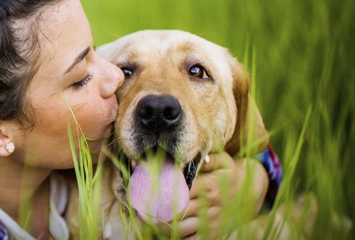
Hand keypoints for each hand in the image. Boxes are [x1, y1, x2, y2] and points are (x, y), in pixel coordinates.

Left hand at [152, 152, 268, 238]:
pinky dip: (178, 238)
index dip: (159, 191)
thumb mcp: (224, 161)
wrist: (252, 192)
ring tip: (147, 220)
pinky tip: (164, 232)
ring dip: (163, 227)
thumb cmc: (231, 173)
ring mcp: (211, 222)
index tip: (143, 190)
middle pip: (176, 211)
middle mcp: (209, 206)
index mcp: (208, 186)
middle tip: (138, 208)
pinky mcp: (212, 233)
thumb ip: (209, 159)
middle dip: (156, 211)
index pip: (178, 190)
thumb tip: (195, 157)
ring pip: (181, 229)